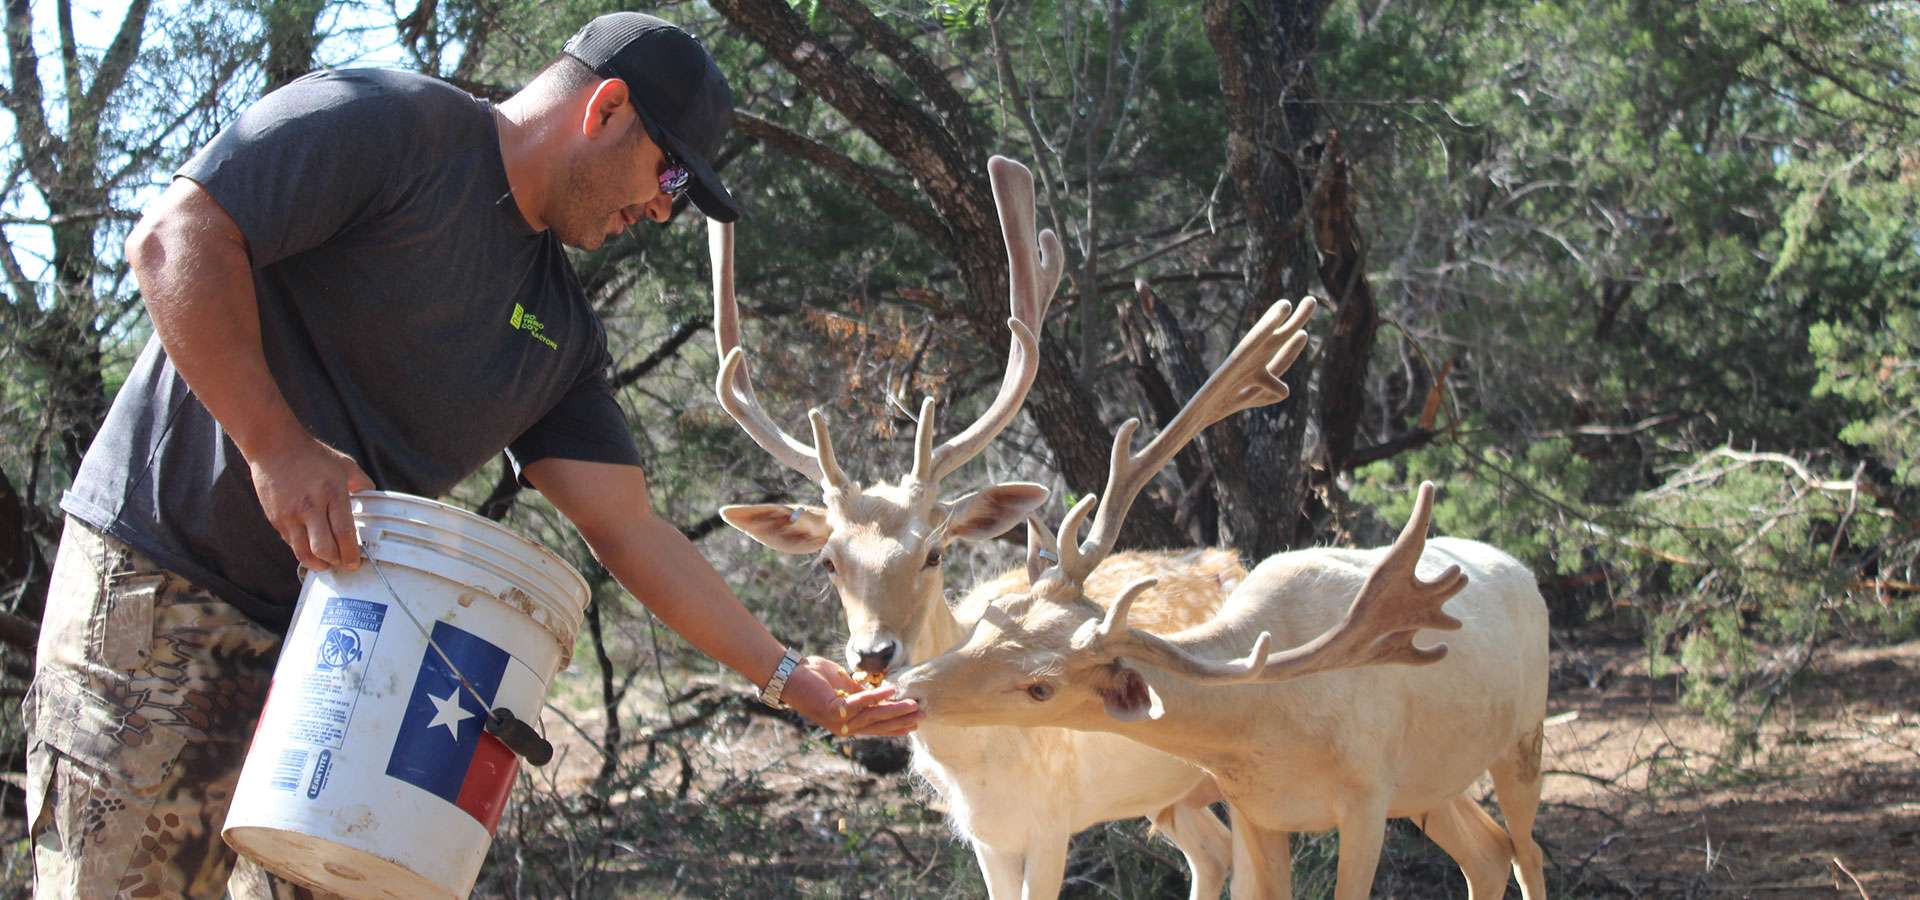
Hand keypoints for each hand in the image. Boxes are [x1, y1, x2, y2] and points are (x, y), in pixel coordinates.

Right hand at [248, 434, 374, 571]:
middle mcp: (311, 507)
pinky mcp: (276, 519)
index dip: (351, 553)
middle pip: (324, 549)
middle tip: (344, 563)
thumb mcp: (345, 465)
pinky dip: (303, 551)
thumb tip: (375, 499)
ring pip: (304, 553)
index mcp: (332, 493)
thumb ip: (362, 484)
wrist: (274, 446)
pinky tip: (312, 548)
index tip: (356, 562)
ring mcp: (291, 515)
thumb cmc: (313, 456)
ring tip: (327, 563)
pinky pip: (292, 544)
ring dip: (318, 564)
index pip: (344, 533)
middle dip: (337, 562)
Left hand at [782, 656, 921, 736]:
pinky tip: (892, 691)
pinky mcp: (833, 708)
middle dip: (900, 721)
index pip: (875, 726)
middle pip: (878, 725)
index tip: (913, 724)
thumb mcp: (841, 685)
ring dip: (895, 710)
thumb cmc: (811, 676)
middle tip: (922, 716)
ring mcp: (838, 719)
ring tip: (914, 705)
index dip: (894, 726)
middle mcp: (842, 726)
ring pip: (873, 716)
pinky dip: (876, 697)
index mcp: (845, 721)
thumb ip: (857, 691)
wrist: (788, 674)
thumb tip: (877, 694)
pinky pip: (860, 702)